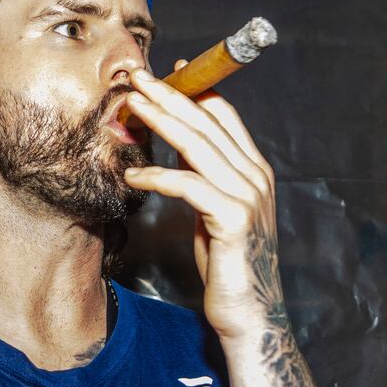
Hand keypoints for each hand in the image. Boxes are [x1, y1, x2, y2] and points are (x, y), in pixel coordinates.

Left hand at [121, 64, 283, 344]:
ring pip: (198, 146)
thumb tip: (179, 150)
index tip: (167, 72)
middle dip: (169, 96)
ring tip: (130, 108)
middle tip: (136, 77)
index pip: (224, 116)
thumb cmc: (227, 266)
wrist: (249, 314)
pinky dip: (158, 177)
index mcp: (255, 170)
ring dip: (160, 122)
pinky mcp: (233, 219)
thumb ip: (205, 179)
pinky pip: (188, 186)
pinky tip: (133, 175)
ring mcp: (248, 196)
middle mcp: (256, 176)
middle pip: (207, 123)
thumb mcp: (215, 213)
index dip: (194, 91)